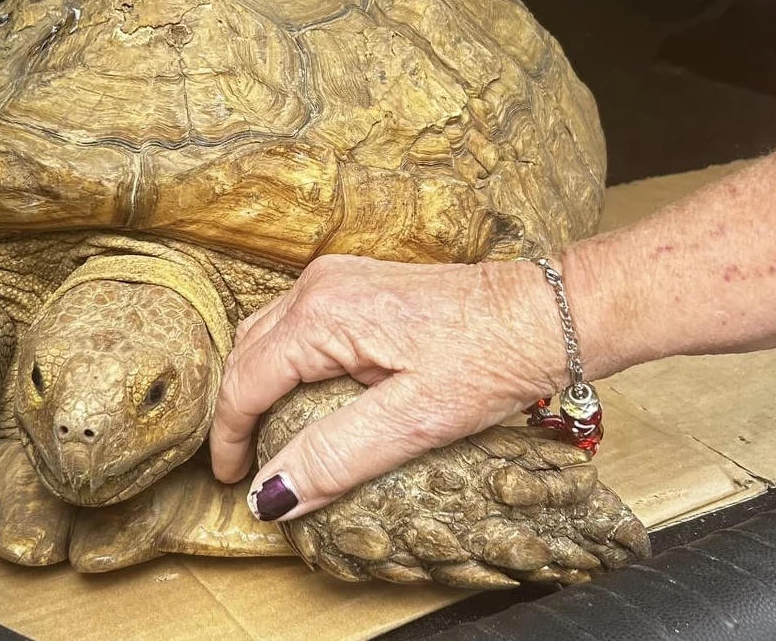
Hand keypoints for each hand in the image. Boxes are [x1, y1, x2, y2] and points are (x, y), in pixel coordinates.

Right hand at [208, 254, 568, 521]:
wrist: (545, 314)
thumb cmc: (490, 359)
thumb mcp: (414, 421)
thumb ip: (335, 456)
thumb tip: (271, 496)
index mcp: (321, 316)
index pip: (245, 381)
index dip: (229, 437)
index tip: (234, 484)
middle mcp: (319, 287)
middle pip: (247, 352)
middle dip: (237, 410)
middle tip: (245, 465)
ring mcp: (338, 279)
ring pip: (267, 334)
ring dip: (257, 384)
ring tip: (266, 436)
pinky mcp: (358, 284)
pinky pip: (296, 323)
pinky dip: (284, 363)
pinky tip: (300, 396)